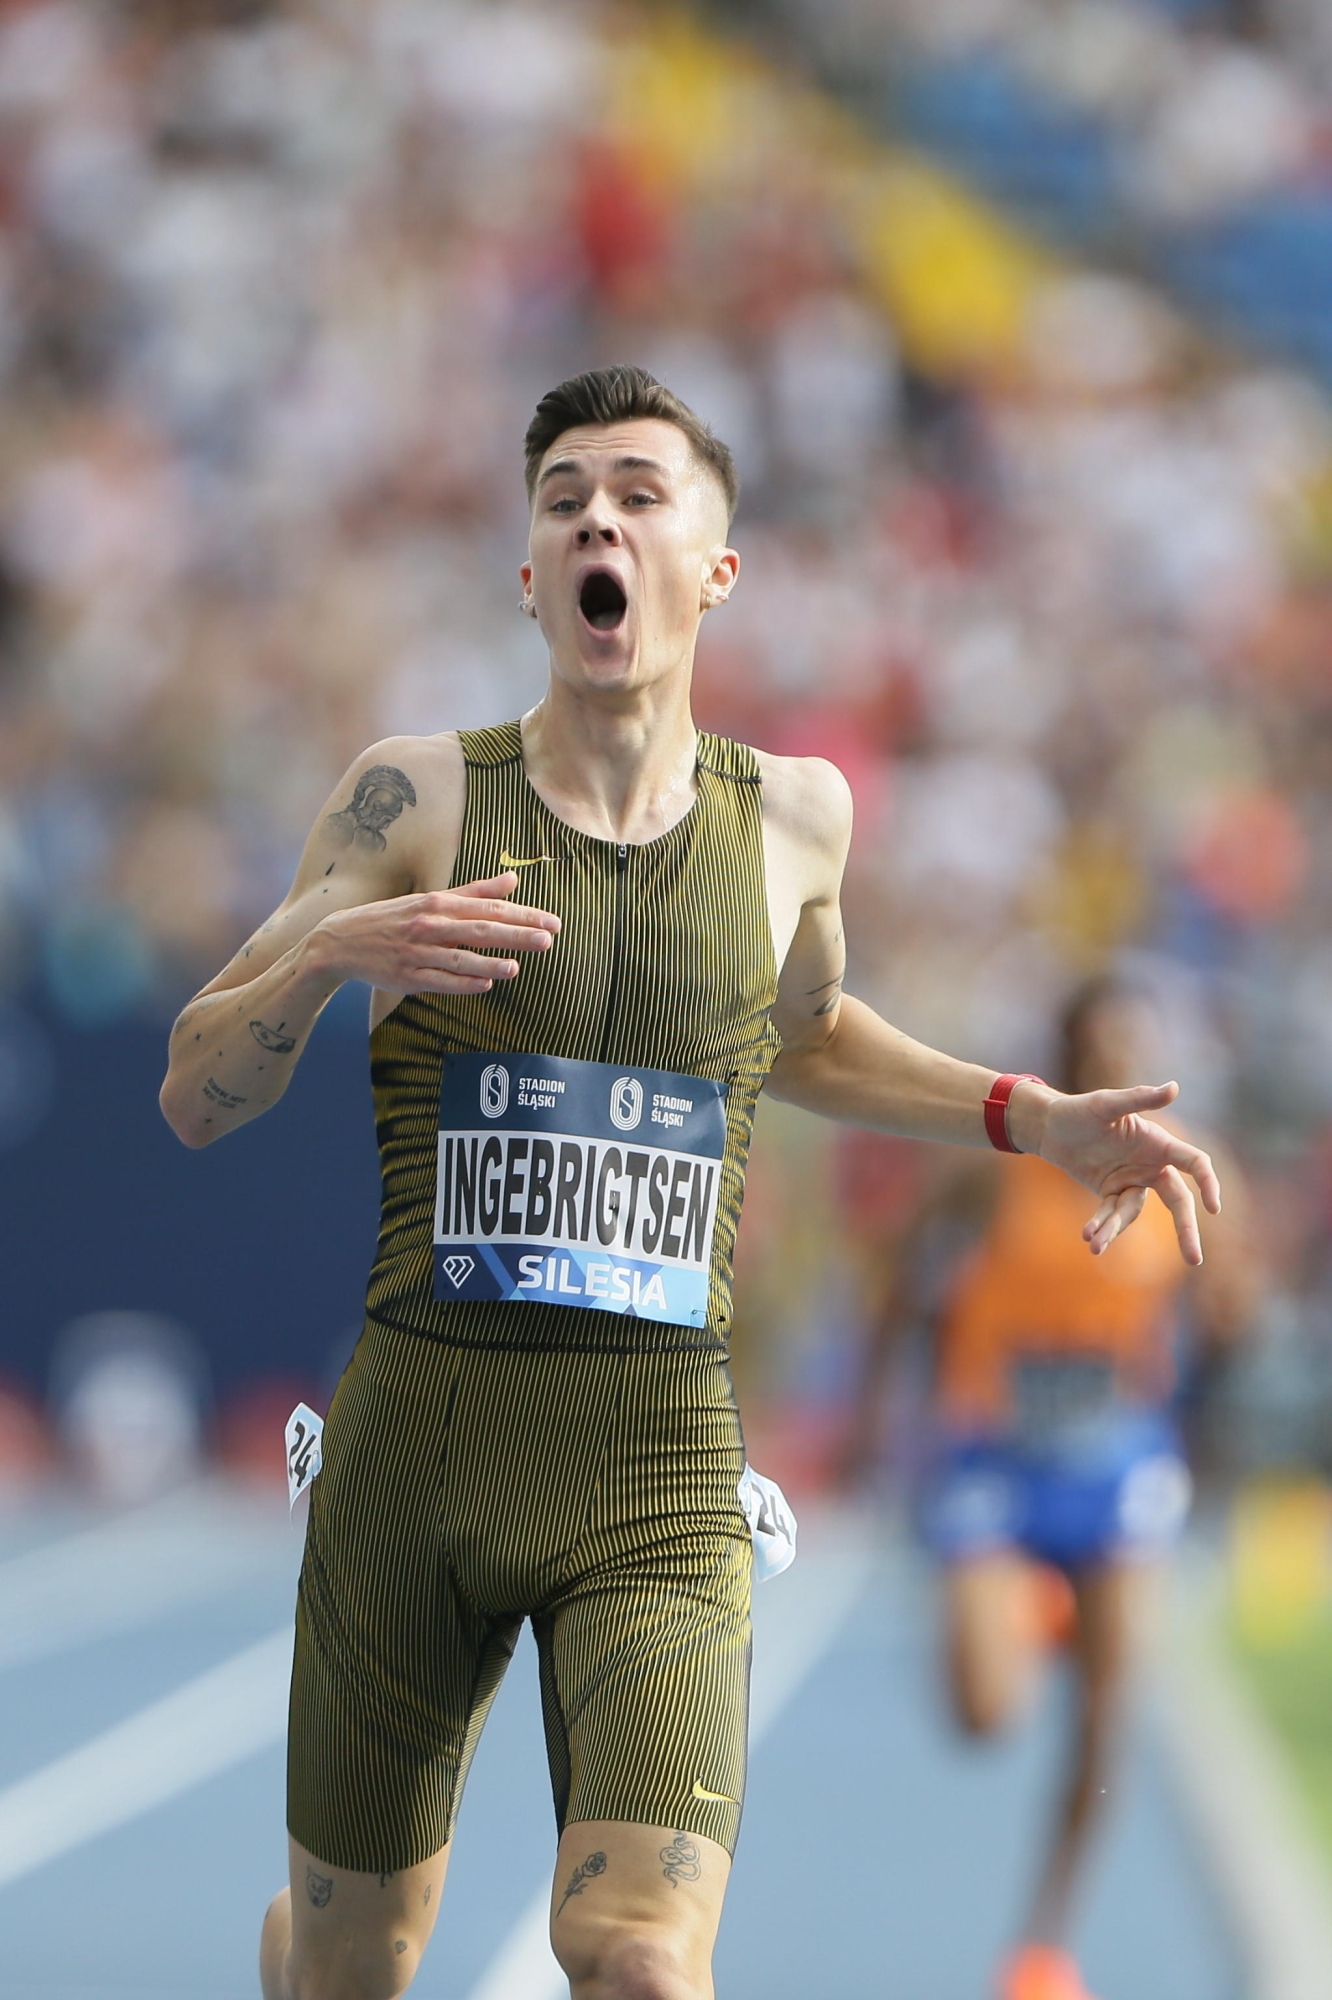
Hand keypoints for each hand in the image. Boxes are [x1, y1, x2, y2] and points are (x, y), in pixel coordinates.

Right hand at [311, 872, 559, 993]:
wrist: (342, 941)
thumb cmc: (394, 918)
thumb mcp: (432, 900)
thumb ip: (474, 892)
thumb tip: (512, 880)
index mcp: (438, 904)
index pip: (489, 908)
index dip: (523, 914)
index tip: (552, 921)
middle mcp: (429, 926)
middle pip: (479, 930)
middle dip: (515, 934)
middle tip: (547, 939)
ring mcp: (417, 953)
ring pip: (459, 958)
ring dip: (488, 963)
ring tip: (515, 967)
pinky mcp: (407, 978)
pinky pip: (439, 981)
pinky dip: (462, 983)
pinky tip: (485, 984)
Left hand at [1012, 1080, 1220, 1266]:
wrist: (1051, 1126)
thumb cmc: (1082, 1109)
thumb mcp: (1107, 1104)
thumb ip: (1139, 1097)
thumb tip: (1175, 1087)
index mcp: (1159, 1143)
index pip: (1194, 1164)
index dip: (1207, 1184)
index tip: (1214, 1208)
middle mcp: (1151, 1165)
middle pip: (1178, 1201)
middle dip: (1186, 1229)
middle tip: (1194, 1260)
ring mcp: (1132, 1181)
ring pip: (1134, 1213)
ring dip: (1115, 1230)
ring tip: (1095, 1245)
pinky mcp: (1111, 1193)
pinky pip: (1111, 1215)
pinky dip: (1100, 1225)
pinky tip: (1088, 1237)